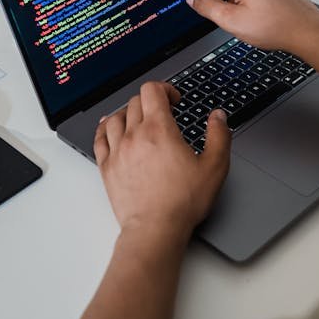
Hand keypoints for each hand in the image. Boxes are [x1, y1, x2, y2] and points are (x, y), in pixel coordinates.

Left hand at [94, 82, 229, 239]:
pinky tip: (110, 128)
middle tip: (163, 112)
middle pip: (135, 101)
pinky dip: (104, 127)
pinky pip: (99, 137)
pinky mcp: (107, 167)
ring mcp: (117, 151)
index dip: (165, 89)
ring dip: (128, 113)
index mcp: (159, 130)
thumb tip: (218, 117)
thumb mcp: (214, 166)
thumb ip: (219, 135)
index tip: (174, 100)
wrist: (155, 229)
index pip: (152, 90)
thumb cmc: (182, 202)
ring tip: (139, 119)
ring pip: (115, 116)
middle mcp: (134, 135)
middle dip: (151, 101)